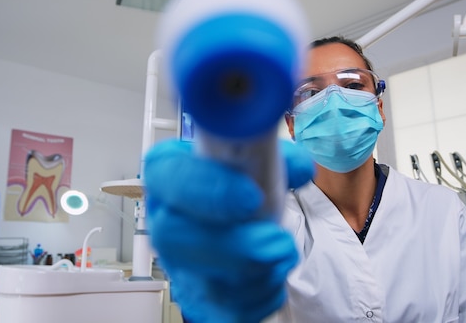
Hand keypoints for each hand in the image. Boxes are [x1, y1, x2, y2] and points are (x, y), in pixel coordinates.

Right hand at [144, 139, 313, 322]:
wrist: (237, 225)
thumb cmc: (240, 188)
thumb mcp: (257, 161)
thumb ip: (277, 159)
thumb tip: (299, 168)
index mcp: (171, 175)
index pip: (170, 177)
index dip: (207, 189)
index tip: (251, 197)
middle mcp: (166, 220)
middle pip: (175, 238)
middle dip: (235, 245)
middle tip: (278, 241)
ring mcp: (180, 265)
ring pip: (204, 282)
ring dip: (258, 274)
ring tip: (284, 254)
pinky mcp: (200, 299)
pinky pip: (226, 311)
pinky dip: (260, 298)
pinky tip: (273, 277)